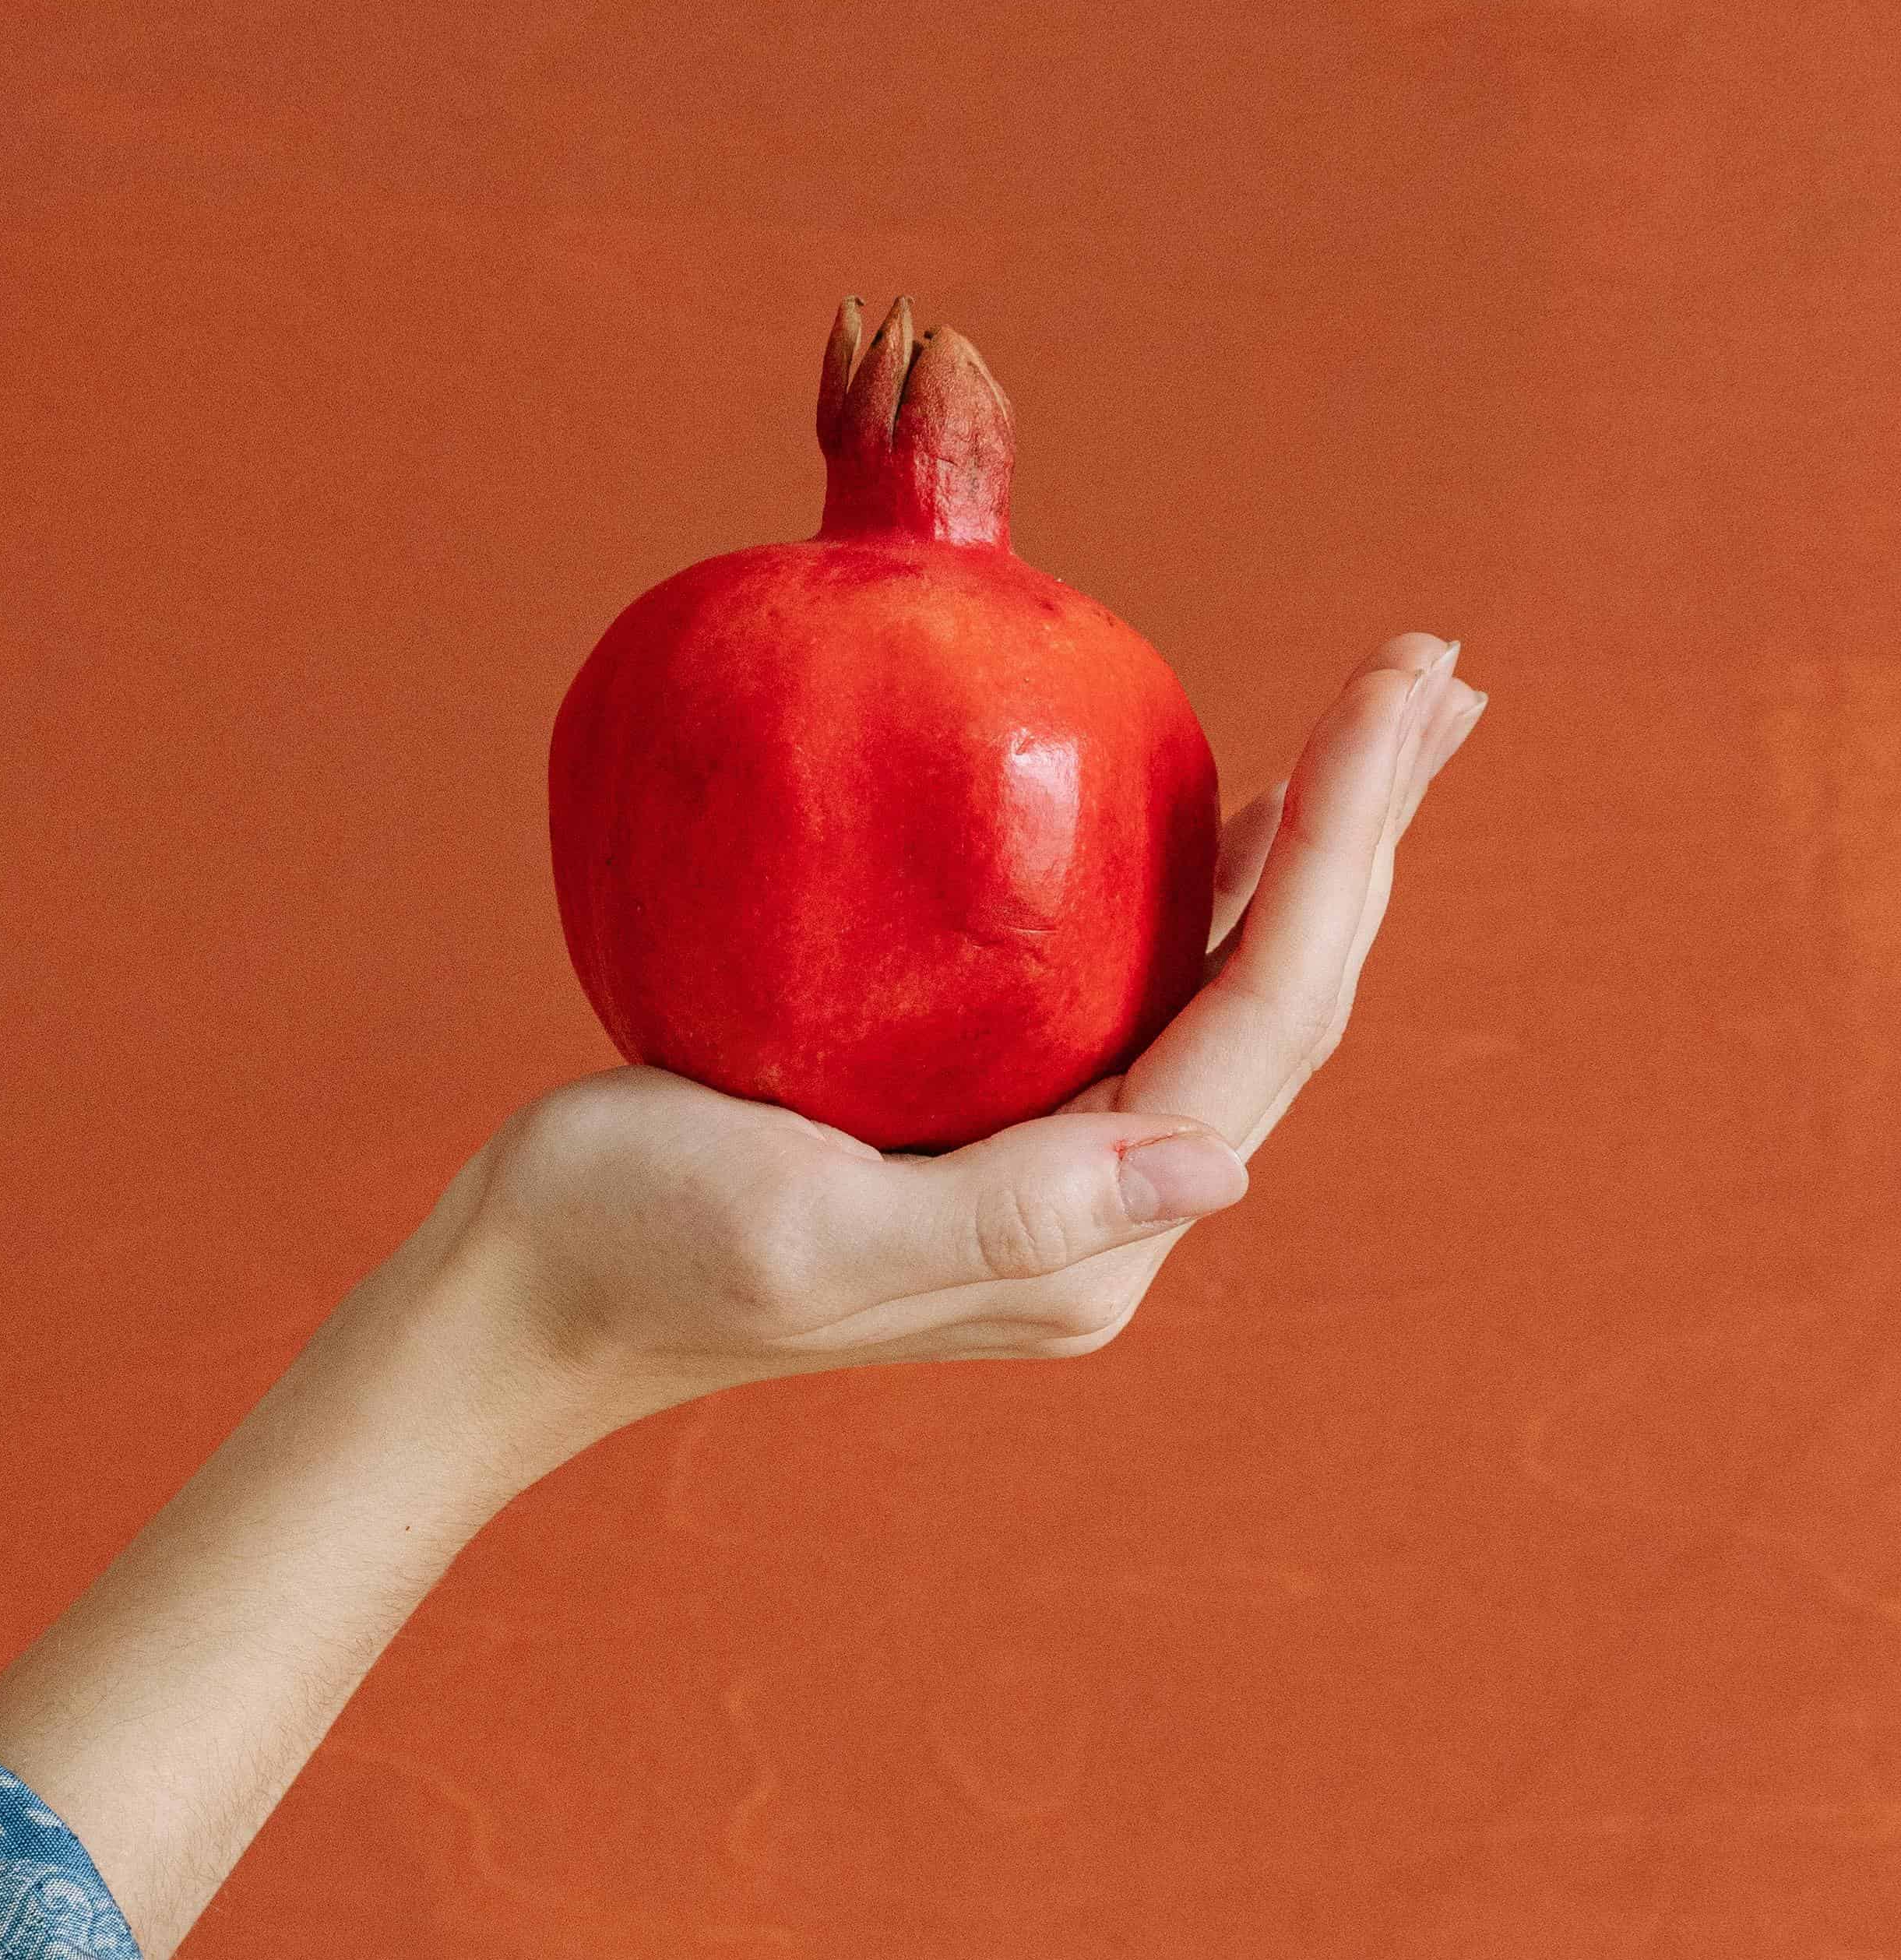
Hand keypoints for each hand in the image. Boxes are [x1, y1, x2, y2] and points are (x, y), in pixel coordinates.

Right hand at [469, 631, 1486, 1407]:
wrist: (524, 1290)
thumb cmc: (633, 1243)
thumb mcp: (809, 1231)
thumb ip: (1013, 1209)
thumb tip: (1221, 1165)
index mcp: (1084, 1241)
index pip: (1261, 1018)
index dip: (1342, 851)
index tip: (1386, 694)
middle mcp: (1101, 1214)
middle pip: (1283, 998)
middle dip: (1369, 832)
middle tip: (1436, 670)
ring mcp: (1053, 1169)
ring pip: (1229, 985)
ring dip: (1314, 852)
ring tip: (1389, 722)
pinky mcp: (992, 1121)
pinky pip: (1138, 983)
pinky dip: (1205, 882)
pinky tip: (1231, 811)